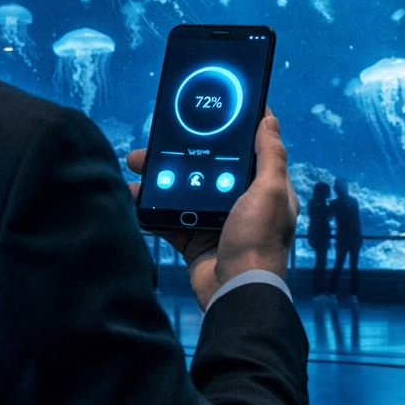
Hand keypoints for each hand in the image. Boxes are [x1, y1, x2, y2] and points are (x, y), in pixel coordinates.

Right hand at [126, 109, 297, 308]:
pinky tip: (135, 196)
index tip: (213, 112)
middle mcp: (243, 203)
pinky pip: (170, 218)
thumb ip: (270, 156)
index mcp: (265, 189)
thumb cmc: (258, 241)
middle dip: (182, 153)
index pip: (250, 151)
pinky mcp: (195, 241)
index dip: (233, 131)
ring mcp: (217, 222)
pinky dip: (152, 208)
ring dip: (161, 177)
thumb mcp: (270, 193)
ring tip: (136, 166)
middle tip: (156, 140)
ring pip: (185, 190)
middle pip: (210, 168)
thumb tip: (270, 120)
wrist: (236, 292)